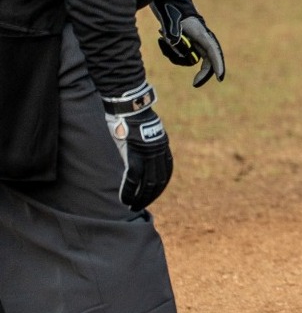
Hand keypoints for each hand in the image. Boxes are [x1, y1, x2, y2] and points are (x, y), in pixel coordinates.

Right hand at [102, 84, 172, 210]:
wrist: (129, 105)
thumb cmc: (133, 115)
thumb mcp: (147, 128)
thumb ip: (147, 140)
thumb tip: (141, 146)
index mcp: (162, 146)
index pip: (166, 171)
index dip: (160, 185)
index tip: (153, 194)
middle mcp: (158, 153)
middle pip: (158, 181)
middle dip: (151, 195)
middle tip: (141, 206)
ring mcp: (147, 155)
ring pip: (147, 183)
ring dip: (141, 197)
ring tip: (133, 207)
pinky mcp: (133, 155)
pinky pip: (133, 179)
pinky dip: (129, 191)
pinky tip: (125, 199)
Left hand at [151, 0, 225, 86]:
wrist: (168, 4)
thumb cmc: (171, 11)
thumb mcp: (170, 20)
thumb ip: (173, 31)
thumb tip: (174, 43)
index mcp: (201, 35)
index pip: (213, 52)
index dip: (217, 65)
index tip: (219, 78)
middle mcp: (202, 41)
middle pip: (208, 61)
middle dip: (203, 73)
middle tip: (195, 84)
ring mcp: (195, 44)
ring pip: (190, 60)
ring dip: (174, 55)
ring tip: (162, 40)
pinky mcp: (188, 46)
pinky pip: (182, 56)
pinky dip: (171, 52)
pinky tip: (162, 39)